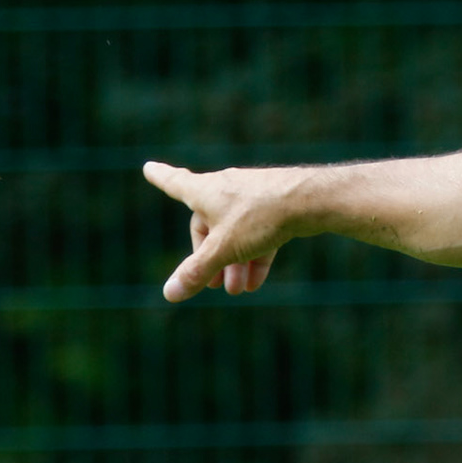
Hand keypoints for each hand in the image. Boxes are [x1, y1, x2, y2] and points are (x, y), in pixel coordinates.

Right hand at [143, 161, 306, 302]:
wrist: (312, 200)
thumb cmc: (260, 217)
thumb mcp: (223, 249)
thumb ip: (196, 271)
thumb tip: (169, 294)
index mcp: (205, 190)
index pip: (174, 182)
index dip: (160, 177)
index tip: (149, 167)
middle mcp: (227, 187)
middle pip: (209, 225)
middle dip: (210, 258)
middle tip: (213, 286)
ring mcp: (253, 195)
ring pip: (236, 232)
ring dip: (234, 262)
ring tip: (238, 290)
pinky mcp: (276, 204)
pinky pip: (259, 232)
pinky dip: (255, 255)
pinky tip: (256, 282)